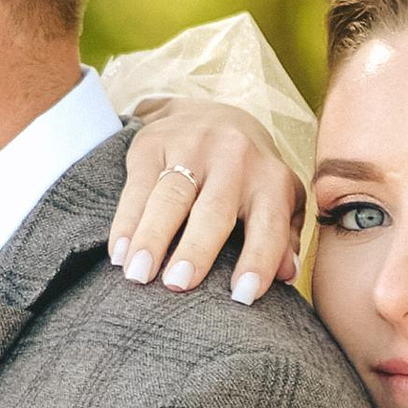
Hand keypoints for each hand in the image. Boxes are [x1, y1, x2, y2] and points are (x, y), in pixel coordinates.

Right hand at [108, 97, 303, 303]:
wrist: (213, 111)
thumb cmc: (251, 176)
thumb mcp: (280, 199)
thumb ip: (285, 237)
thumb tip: (288, 275)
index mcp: (272, 180)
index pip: (269, 225)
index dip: (258, 260)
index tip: (242, 296)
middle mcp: (235, 159)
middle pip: (214, 211)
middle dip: (196, 249)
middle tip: (177, 285)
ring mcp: (192, 147)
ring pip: (170, 197)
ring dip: (151, 238)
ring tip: (137, 275)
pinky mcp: (153, 143)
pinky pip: (137, 187)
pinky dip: (126, 223)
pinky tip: (119, 253)